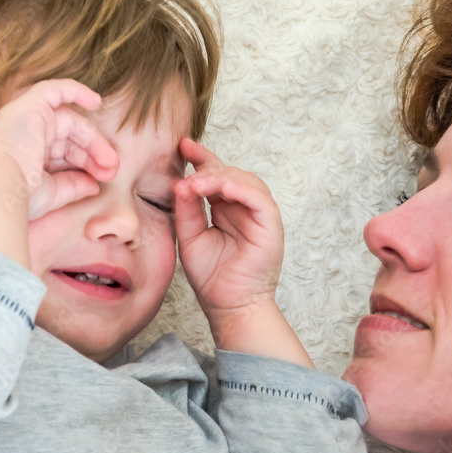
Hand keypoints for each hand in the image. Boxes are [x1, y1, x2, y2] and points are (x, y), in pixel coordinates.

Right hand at [0, 79, 117, 218]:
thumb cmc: (19, 198)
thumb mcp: (52, 192)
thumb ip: (72, 185)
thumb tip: (94, 186)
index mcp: (28, 155)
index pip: (64, 152)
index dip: (88, 162)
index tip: (105, 177)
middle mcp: (26, 135)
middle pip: (70, 136)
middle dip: (94, 152)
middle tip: (112, 169)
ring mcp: (26, 118)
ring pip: (68, 119)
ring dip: (93, 137)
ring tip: (110, 158)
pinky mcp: (29, 106)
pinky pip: (54, 90)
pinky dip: (75, 90)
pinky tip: (97, 101)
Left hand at [174, 138, 282, 316]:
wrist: (229, 307)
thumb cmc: (212, 277)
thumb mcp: (190, 237)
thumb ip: (187, 210)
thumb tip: (181, 183)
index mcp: (226, 208)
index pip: (216, 175)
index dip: (201, 158)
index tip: (182, 145)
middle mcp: (244, 208)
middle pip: (231, 173)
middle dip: (209, 165)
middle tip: (188, 166)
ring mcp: (259, 215)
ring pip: (247, 181)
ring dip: (222, 177)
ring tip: (199, 182)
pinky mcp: (271, 225)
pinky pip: (260, 199)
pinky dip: (243, 190)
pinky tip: (224, 188)